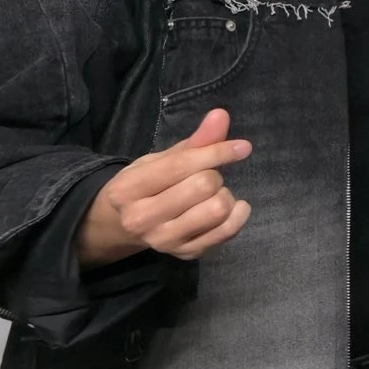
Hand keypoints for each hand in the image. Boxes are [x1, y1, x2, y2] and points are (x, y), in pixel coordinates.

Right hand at [76, 109, 252, 267]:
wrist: (126, 225)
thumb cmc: (147, 185)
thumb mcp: (161, 159)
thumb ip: (194, 140)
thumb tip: (221, 115)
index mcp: (127, 189)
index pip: (181, 166)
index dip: (217, 152)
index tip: (242, 147)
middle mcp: (141, 219)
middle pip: (203, 186)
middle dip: (214, 175)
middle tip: (205, 177)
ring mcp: (163, 241)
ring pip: (217, 209)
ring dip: (225, 195)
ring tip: (213, 194)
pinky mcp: (185, 253)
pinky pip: (227, 232)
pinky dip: (238, 215)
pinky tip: (232, 208)